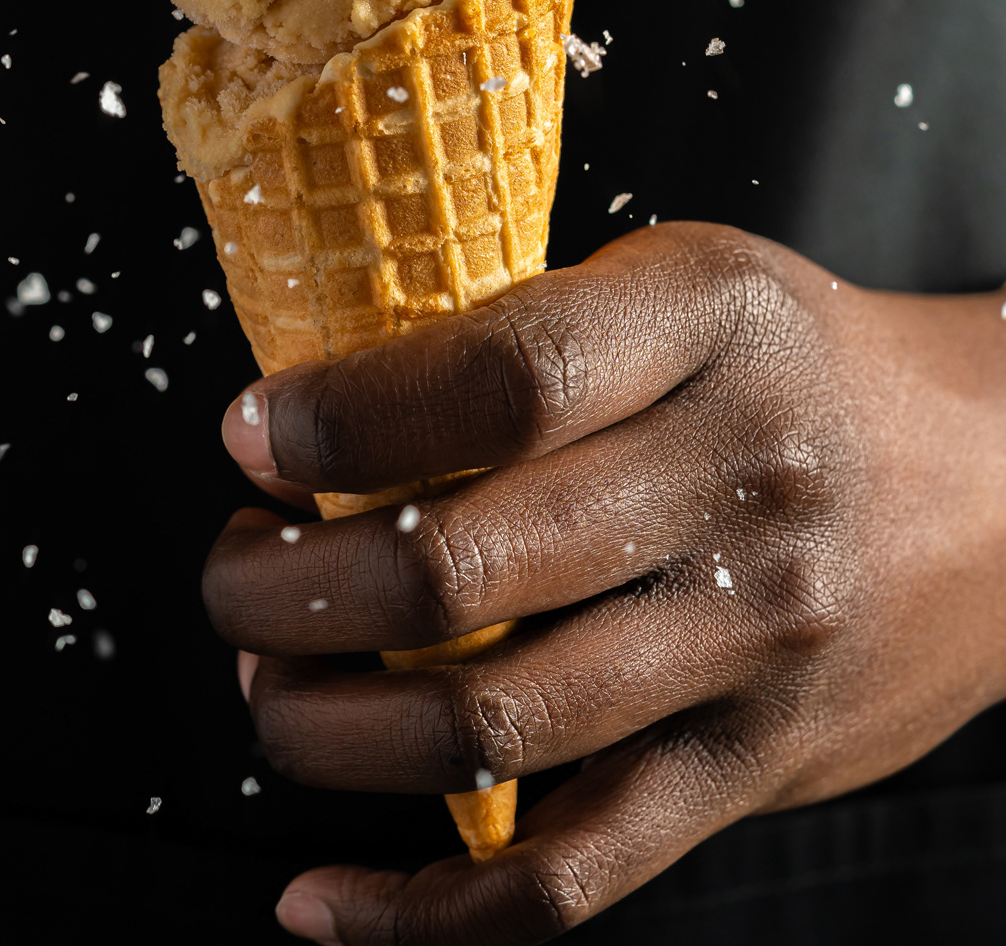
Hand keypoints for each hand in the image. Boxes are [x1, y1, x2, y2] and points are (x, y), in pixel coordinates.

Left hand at [203, 223, 1005, 941]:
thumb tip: (319, 425)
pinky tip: (320, 901)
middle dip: (288, 588)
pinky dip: (425, 913)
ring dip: (324, 728)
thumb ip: (528, 334)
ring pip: (488, 728)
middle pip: (461, 568)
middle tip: (233, 571)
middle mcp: (737, 487)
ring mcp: (751, 646)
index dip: (340, 420)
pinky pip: (573, 875)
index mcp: (704, 329)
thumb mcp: (680, 279)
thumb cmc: (794, 362)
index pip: (496, 384)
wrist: (999, 480)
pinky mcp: (753, 770)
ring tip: (266, 688)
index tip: (251, 436)